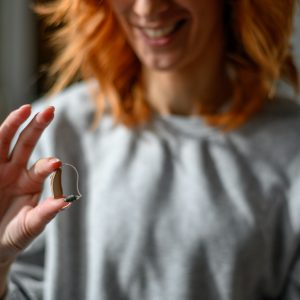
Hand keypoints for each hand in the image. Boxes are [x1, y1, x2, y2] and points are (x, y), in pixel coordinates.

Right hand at [0, 105, 66, 264]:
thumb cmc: (15, 234)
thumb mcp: (31, 225)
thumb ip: (46, 213)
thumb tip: (67, 200)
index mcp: (31, 181)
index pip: (42, 167)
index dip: (48, 164)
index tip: (56, 164)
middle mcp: (15, 171)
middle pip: (26, 143)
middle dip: (36, 127)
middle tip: (49, 111)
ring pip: (3, 141)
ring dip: (12, 124)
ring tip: (25, 109)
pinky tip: (0, 130)